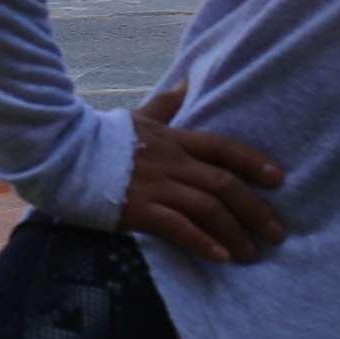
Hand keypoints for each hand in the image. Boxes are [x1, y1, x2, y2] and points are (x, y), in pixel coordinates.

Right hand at [118, 84, 285, 264]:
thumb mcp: (139, 116)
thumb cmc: (100, 136)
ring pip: (207, 208)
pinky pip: (177, 227)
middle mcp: (171, 162)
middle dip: (255, 210)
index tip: (279, 179)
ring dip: (235, 232)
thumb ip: (167, 104)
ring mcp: (155, 185)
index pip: (222, 148)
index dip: (253, 162)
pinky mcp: (138, 208)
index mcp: (173, 139)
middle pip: (224, 184)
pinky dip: (202, 242)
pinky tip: (220, 257)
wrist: (60, 152)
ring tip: (253, 254)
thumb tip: (188, 80)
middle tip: (277, 233)